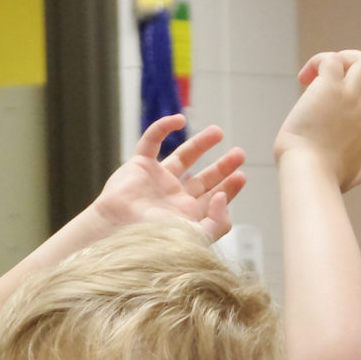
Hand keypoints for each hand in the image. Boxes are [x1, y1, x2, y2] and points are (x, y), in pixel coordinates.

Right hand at [90, 117, 248, 241]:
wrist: (119, 232)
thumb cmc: (154, 240)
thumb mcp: (196, 237)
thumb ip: (218, 221)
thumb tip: (222, 196)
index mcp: (186, 217)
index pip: (213, 199)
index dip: (228, 187)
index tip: (241, 176)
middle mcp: (172, 198)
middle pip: (203, 179)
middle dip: (221, 166)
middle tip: (239, 154)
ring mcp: (156, 181)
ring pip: (182, 157)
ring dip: (200, 144)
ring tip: (218, 132)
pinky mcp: (139, 166)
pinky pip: (151, 141)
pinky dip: (163, 127)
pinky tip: (180, 120)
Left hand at [276, 47, 360, 189]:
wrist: (310, 176)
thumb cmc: (325, 181)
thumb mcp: (353, 174)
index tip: (356, 88)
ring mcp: (351, 97)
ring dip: (348, 56)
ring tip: (323, 68)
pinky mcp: (330, 88)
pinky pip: (332, 59)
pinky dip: (319, 61)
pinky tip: (304, 77)